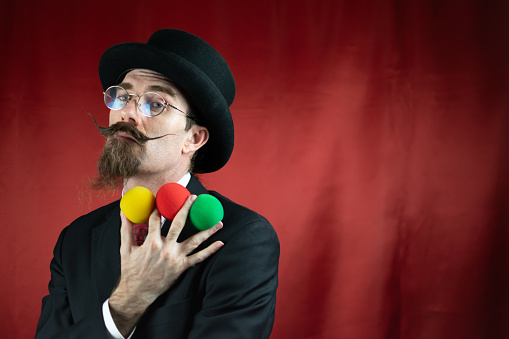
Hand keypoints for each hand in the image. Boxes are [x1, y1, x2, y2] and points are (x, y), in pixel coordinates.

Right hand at [109, 195, 223, 335]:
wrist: (137, 293)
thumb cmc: (131, 271)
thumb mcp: (126, 248)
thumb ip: (126, 229)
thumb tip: (123, 212)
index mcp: (151, 242)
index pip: (156, 220)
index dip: (158, 209)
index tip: (162, 201)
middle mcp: (166, 248)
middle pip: (179, 224)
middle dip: (186, 209)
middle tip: (194, 198)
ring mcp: (175, 257)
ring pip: (195, 241)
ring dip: (208, 230)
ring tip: (218, 222)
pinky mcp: (182, 267)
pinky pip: (199, 258)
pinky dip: (210, 251)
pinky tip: (220, 243)